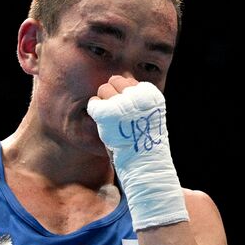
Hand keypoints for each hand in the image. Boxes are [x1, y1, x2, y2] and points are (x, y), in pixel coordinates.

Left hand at [87, 75, 186, 230]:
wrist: (144, 163)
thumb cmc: (144, 144)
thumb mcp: (147, 118)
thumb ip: (136, 102)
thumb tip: (119, 86)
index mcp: (151, 95)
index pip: (130, 81)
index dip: (125, 93)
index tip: (126, 109)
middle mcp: (138, 95)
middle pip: (115, 80)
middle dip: (111, 93)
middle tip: (113, 112)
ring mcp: (122, 103)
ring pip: (103, 89)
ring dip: (102, 101)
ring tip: (107, 118)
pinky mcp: (108, 112)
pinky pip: (94, 103)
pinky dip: (94, 110)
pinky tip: (99, 121)